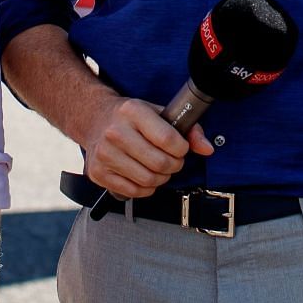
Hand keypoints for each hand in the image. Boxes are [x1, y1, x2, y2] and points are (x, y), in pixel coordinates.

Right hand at [80, 97, 212, 197]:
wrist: (96, 120)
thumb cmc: (131, 118)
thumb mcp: (159, 113)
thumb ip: (188, 129)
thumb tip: (206, 148)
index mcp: (132, 111)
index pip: (169, 140)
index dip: (182, 149)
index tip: (181, 148)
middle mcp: (115, 132)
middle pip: (160, 163)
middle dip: (174, 165)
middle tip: (172, 160)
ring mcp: (104, 154)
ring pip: (148, 180)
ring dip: (161, 178)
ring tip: (159, 168)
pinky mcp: (98, 173)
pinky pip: (133, 191)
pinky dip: (145, 188)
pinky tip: (144, 175)